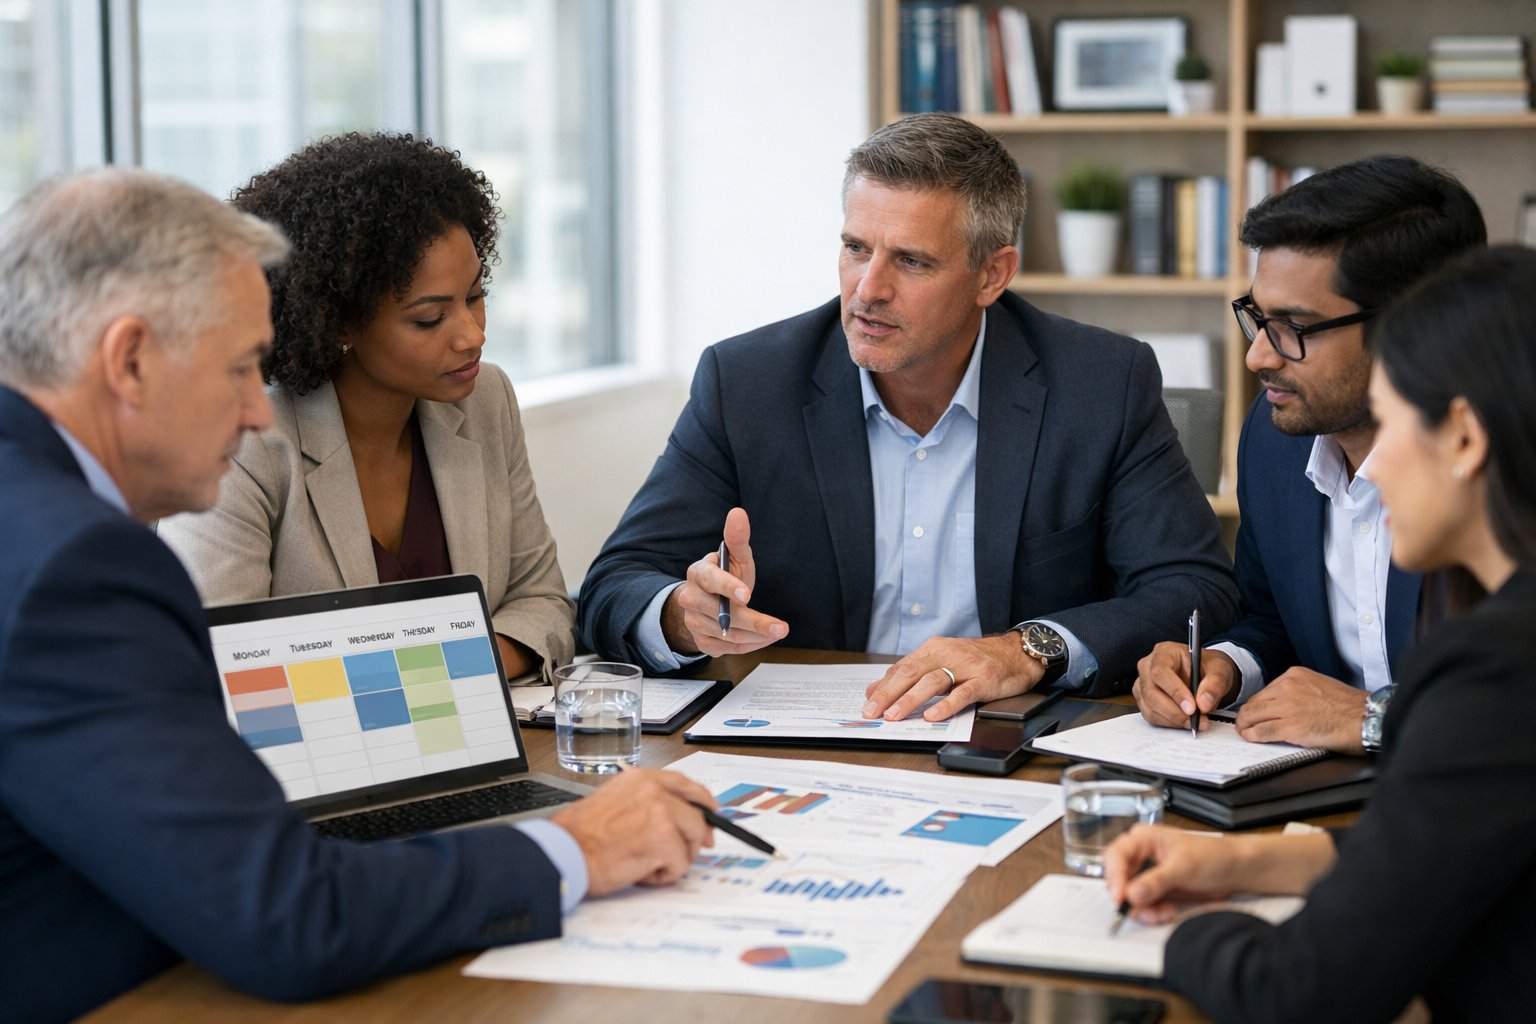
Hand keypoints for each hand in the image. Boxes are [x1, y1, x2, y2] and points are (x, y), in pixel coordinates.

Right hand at [550, 768, 716, 895]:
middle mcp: (654, 790)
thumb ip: (645, 804)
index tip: (711, 814)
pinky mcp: (664, 839)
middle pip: (696, 815)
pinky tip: (639, 871)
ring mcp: (661, 813)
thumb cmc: (580, 835)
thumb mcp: (614, 802)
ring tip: (642, 862)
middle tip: (679, 855)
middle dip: (692, 839)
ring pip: (692, 841)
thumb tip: (674, 818)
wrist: (565, 853)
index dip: (702, 802)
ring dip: (672, 859)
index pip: (684, 784)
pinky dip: (663, 876)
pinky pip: (680, 864)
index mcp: (640, 778)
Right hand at [660, 507, 787, 656]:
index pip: (709, 580)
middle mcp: (691, 599)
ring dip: (757, 636)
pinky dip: (750, 646)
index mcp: (697, 573)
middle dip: (755, 622)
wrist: (706, 600)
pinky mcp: (701, 642)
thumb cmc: (725, 575)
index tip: (747, 595)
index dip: (727, 587)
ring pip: (729, 635)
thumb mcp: (734, 557)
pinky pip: (728, 649)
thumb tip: (738, 513)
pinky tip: (764, 639)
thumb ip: (737, 538)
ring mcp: (694, 622)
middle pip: (722, 615)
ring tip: (778, 631)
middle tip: (781, 627)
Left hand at [861, 633, 1041, 722]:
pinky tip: (933, 716)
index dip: (882, 686)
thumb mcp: (942, 661)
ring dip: (910, 699)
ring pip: (932, 681)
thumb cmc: (976, 660)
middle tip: (872, 712)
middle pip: (911, 673)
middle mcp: (946, 654)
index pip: (902, 668)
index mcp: (933, 649)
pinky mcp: (984, 679)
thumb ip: (913, 674)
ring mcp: (965, 667)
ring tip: (894, 715)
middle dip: (888, 693)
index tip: (866, 703)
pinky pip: (963, 693)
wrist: (1015, 653)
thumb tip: (876, 689)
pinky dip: (946, 705)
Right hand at [1103, 825, 1247, 925]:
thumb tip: (1133, 893)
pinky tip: (1167, 911)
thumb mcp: (1183, 866)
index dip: (1115, 877)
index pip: (1116, 856)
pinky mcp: (1156, 890)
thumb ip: (1156, 880)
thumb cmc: (1213, 855)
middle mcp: (1141, 856)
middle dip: (1131, 898)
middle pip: (1120, 879)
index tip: (1121, 897)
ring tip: (1163, 912)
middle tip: (1145, 910)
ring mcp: (1148, 874)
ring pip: (1130, 896)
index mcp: (1143, 839)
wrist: (1234, 870)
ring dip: (1144, 909)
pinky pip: (1143, 905)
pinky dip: (1153, 913)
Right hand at [1132, 642, 1237, 730]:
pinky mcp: (1144, 700)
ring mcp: (1143, 684)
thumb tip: (1203, 704)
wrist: (1206, 676)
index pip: (1160, 671)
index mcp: (1164, 652)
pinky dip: (1169, 723)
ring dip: (1173, 720)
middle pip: (1151, 692)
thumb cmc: (1209, 668)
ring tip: (1195, 722)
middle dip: (1174, 711)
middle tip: (1195, 720)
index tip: (1192, 707)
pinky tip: (1185, 721)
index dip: (1174, 691)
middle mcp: (1148, 666)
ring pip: (1149, 707)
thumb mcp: (1220, 670)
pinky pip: (1151, 716)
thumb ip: (1215, 684)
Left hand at [1235, 668, 1367, 752]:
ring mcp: (1287, 706)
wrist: (1367, 718)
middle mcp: (1288, 687)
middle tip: (1244, 725)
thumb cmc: (1351, 707)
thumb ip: (1299, 691)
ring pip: (1251, 716)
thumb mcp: (1320, 685)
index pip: (1265, 691)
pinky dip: (1252, 736)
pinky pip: (1261, 731)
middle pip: (1254, 703)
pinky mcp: (1290, 726)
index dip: (1259, 705)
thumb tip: (1283, 704)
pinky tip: (1251, 738)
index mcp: (1295, 675)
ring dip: (1245, 726)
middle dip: (1247, 716)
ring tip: (1245, 732)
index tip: (1255, 713)